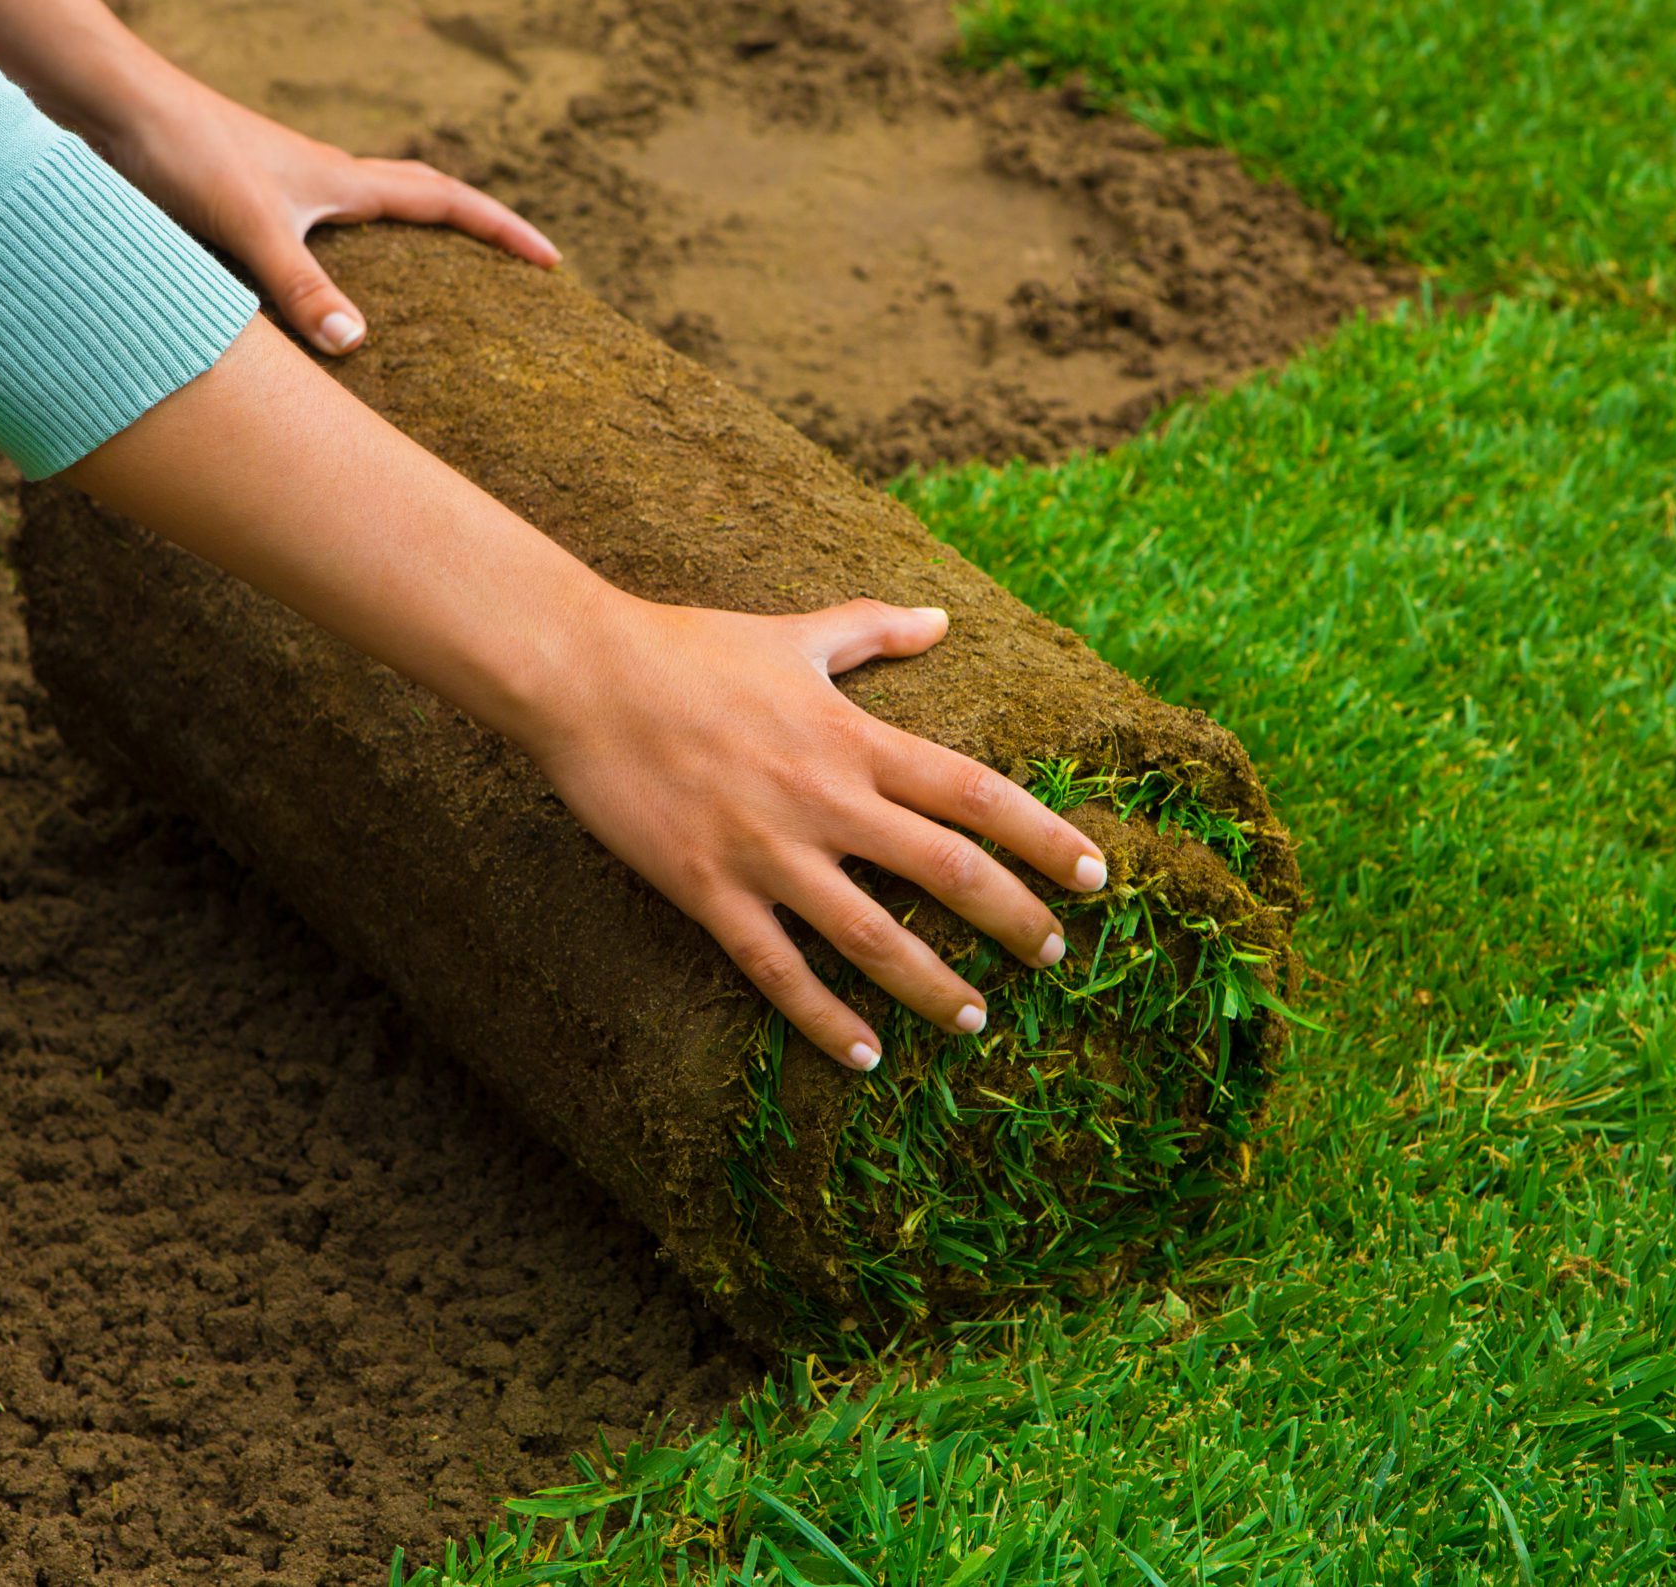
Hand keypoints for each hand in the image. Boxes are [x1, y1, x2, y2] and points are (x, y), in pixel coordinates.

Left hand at [100, 77, 559, 355]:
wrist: (104, 103)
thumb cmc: (179, 150)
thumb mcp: (249, 224)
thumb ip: (302, 285)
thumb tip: (357, 345)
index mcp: (339, 181)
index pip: (445, 200)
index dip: (501, 230)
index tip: (551, 261)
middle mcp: (318, 182)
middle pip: (415, 201)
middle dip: (468, 236)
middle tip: (508, 272)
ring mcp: (279, 191)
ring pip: (360, 221)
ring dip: (400, 248)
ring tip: (424, 298)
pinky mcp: (236, 205)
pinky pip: (305, 241)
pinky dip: (329, 269)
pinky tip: (311, 309)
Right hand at [520, 595, 1111, 1070]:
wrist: (582, 675)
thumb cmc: (688, 648)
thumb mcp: (792, 635)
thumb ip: (872, 633)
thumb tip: (941, 619)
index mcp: (853, 737)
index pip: (974, 792)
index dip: (1043, 836)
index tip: (1093, 875)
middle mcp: (824, 798)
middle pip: (945, 869)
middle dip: (1010, 918)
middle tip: (1053, 956)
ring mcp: (768, 851)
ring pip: (871, 936)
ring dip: (931, 986)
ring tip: (974, 1021)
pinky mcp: (710, 891)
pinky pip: (778, 971)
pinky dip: (824, 1020)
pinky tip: (862, 1057)